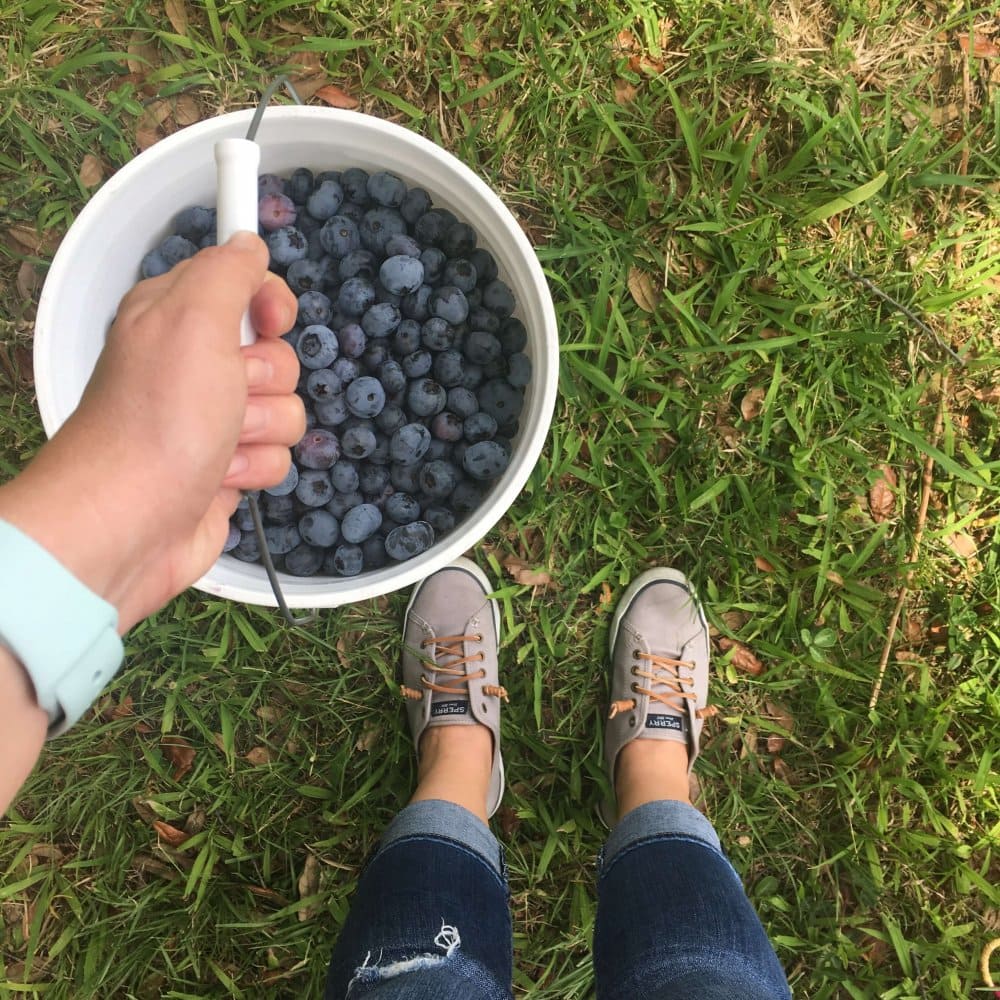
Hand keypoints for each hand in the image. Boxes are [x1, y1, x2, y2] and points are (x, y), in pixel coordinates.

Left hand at [0, 232, 303, 630]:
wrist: (131, 521)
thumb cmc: (153, 424)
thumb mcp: (192, 320)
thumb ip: (227, 272)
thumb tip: (248, 244)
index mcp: (177, 317)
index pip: (246, 285)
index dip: (268, 303)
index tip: (268, 320)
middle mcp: (195, 366)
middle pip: (278, 354)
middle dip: (267, 380)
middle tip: (227, 394)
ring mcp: (213, 419)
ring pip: (286, 409)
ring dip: (262, 429)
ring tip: (217, 443)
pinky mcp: (228, 465)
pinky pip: (278, 455)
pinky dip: (256, 467)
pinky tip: (220, 474)